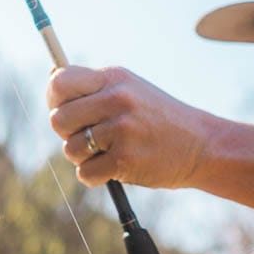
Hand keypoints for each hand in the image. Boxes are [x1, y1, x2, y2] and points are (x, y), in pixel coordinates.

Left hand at [47, 64, 212, 189]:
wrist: (201, 145)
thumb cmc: (158, 118)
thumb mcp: (130, 89)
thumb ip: (94, 87)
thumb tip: (52, 77)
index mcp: (114, 78)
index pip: (60, 82)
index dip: (54, 99)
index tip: (64, 109)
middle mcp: (116, 100)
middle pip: (58, 120)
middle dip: (67, 133)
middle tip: (88, 137)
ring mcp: (121, 130)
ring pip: (70, 149)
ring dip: (82, 157)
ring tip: (105, 153)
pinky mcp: (125, 160)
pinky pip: (85, 173)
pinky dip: (94, 176)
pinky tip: (113, 168)